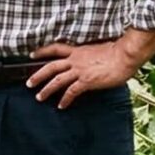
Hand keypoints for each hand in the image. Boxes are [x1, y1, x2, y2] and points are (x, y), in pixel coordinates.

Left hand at [28, 37, 145, 108]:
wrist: (125, 55)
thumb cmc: (119, 52)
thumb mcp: (100, 49)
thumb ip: (91, 56)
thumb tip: (93, 61)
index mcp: (78, 51)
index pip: (55, 49)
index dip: (42, 51)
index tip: (32, 54)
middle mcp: (76, 60)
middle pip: (50, 67)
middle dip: (38, 76)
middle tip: (29, 83)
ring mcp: (80, 70)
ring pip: (57, 80)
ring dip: (46, 90)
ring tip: (39, 97)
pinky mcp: (87, 81)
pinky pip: (71, 92)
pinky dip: (65, 99)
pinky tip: (61, 106)